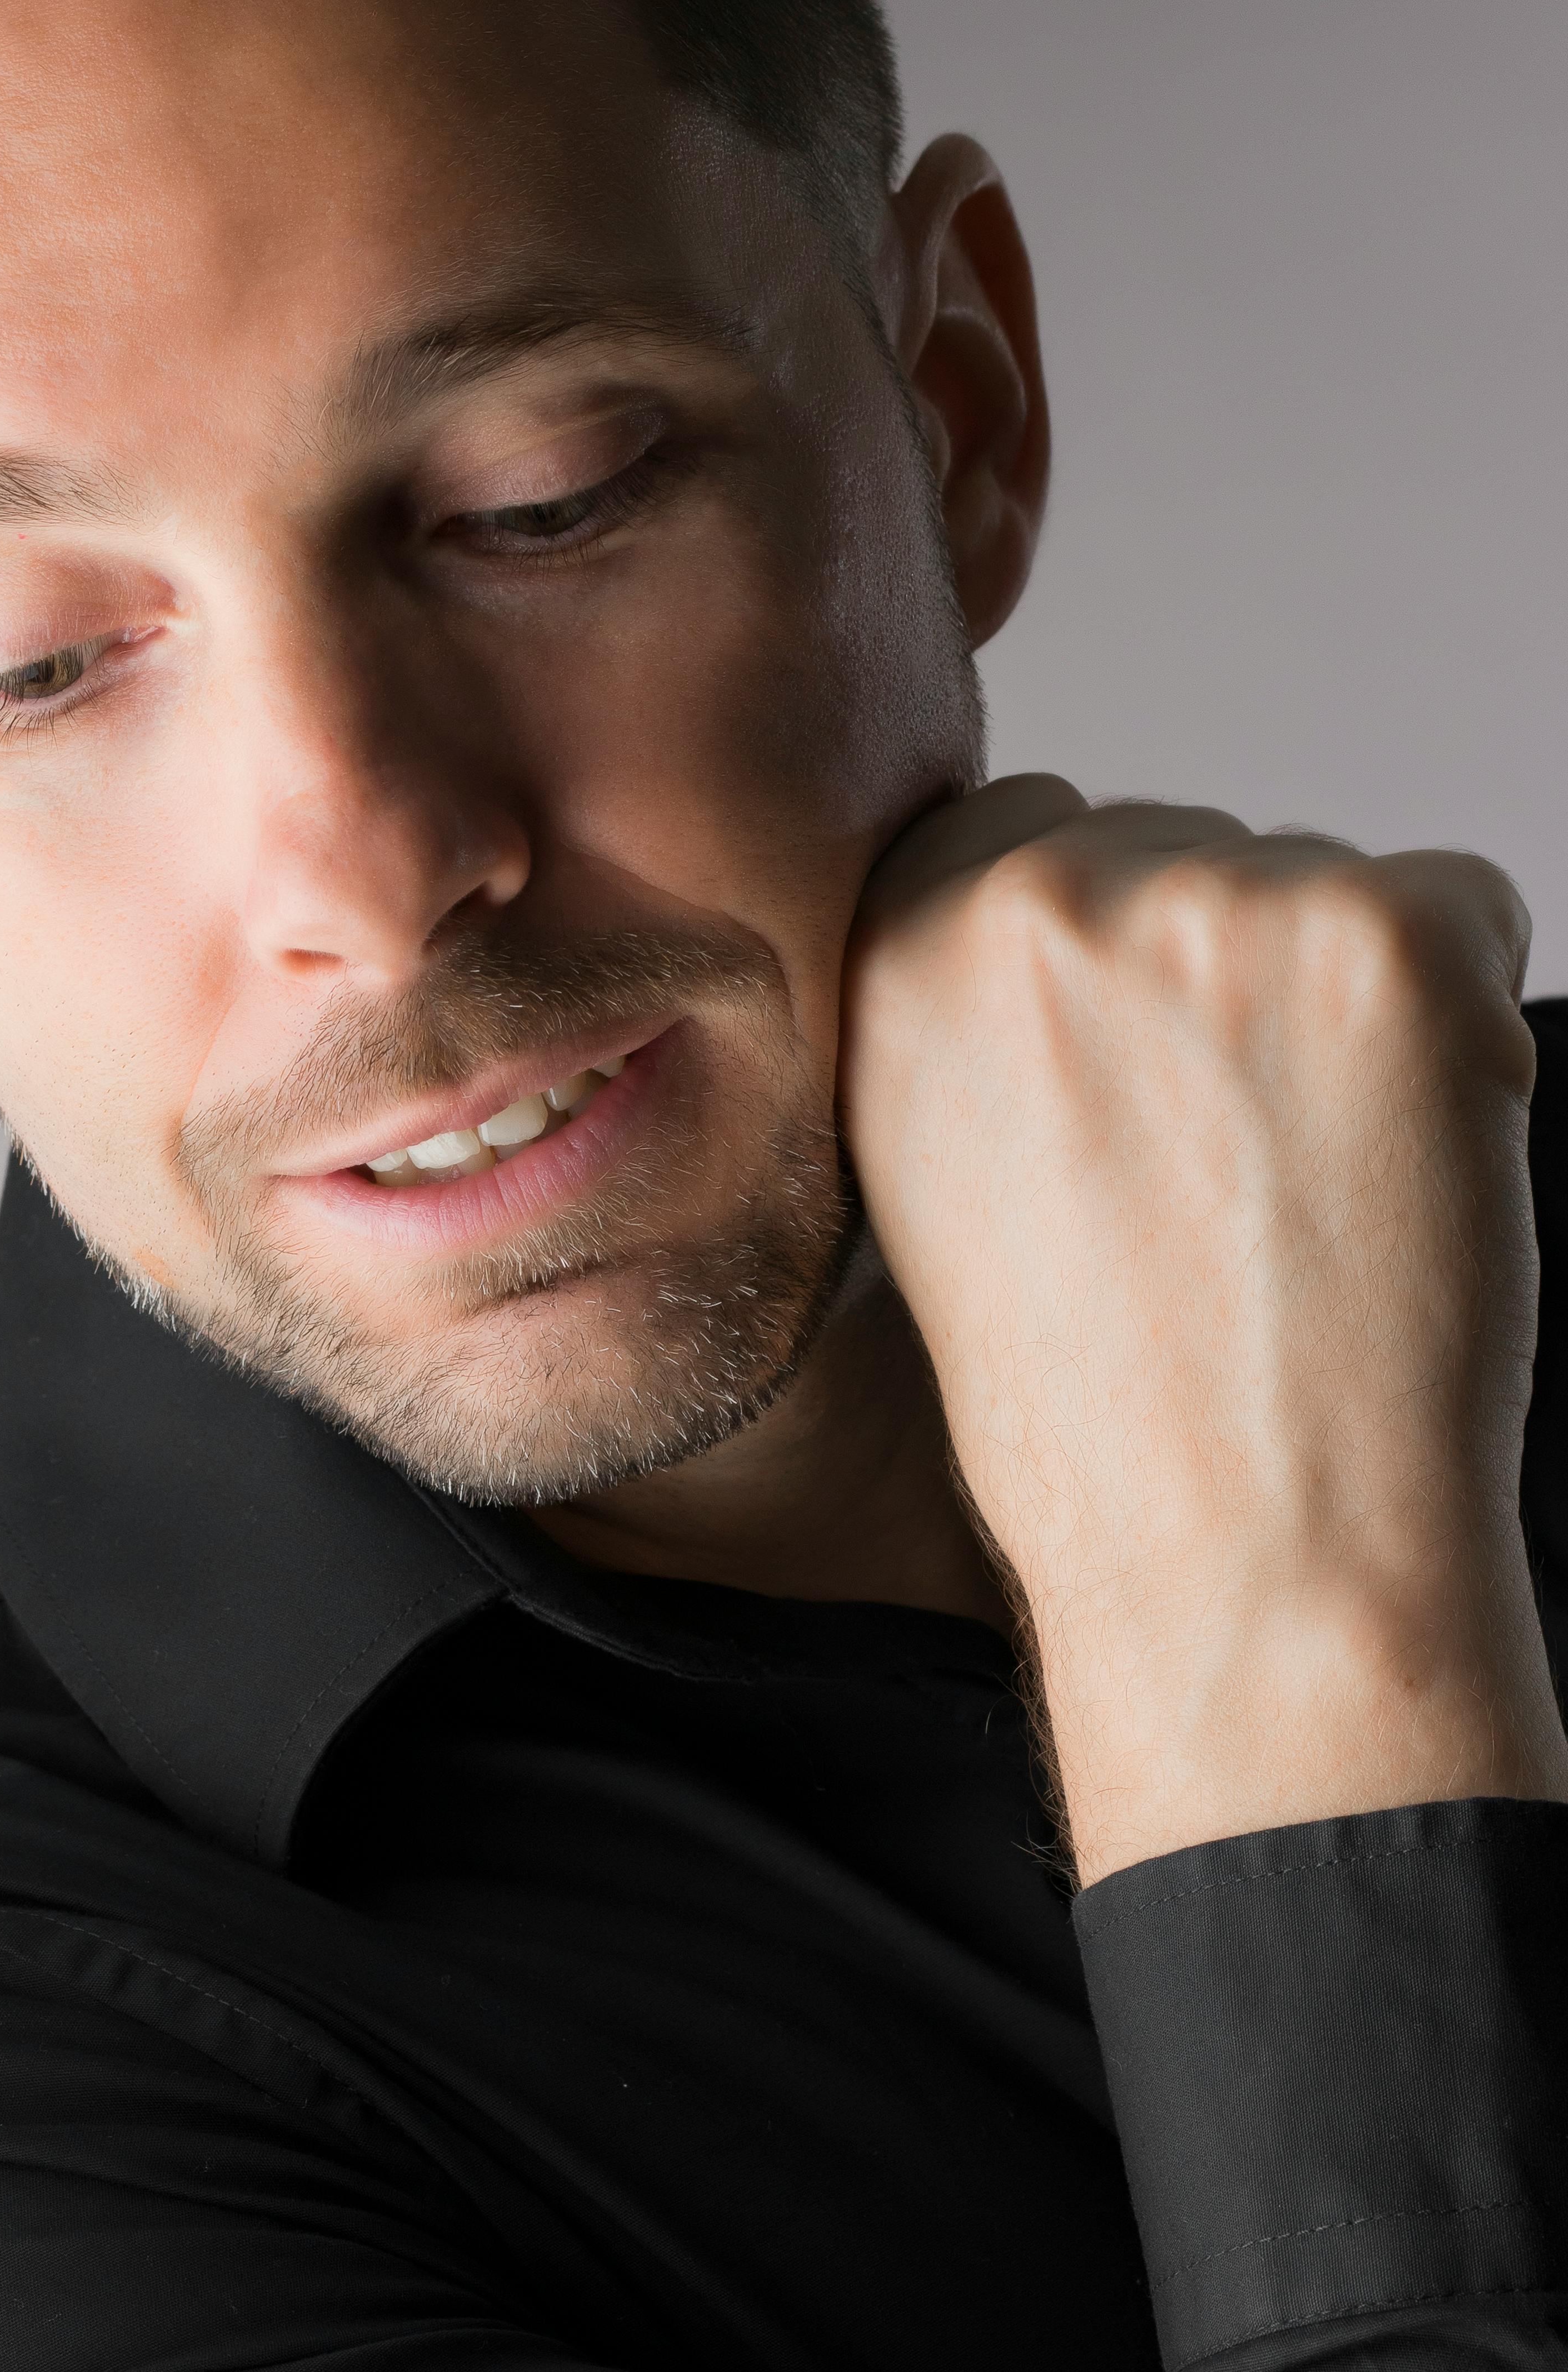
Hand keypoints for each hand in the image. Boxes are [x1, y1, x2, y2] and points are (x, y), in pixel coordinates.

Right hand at [840, 776, 1567, 1881]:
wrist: (1242, 1548)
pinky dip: (1465, 1028)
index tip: (1126, 1066)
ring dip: (1342, 1010)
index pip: (1027, 823)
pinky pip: (1467, 906)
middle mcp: (1039, 898)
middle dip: (1224, 978)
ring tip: (1300, 1188)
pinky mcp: (1384, 934)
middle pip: (1184, 847)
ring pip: (1324, 884)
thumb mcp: (934, 1172)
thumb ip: (973, 1012)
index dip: (1104, 948)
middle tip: (1217, 1167)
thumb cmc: (1105, 1404)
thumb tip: (1074, 918)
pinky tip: (1396, 1165)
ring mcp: (1214, 903)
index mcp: (903, 947)